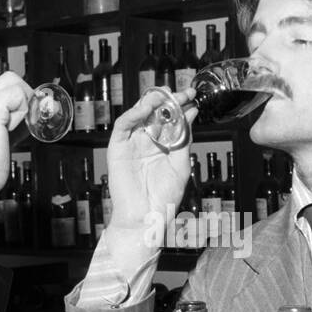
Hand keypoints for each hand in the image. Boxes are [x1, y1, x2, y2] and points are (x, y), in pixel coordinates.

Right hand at [0, 71, 30, 199]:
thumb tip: (25, 113)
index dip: (9, 102)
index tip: (13, 121)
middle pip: (4, 79)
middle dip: (21, 97)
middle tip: (23, 121)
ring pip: (12, 82)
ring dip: (22, 104)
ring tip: (14, 128)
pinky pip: (18, 94)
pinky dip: (23, 110)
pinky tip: (13, 129)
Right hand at [105, 88, 197, 232]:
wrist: (147, 218)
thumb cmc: (164, 198)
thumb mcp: (181, 164)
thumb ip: (184, 139)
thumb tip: (191, 113)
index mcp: (162, 145)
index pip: (170, 119)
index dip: (180, 106)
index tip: (193, 96)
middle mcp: (146, 142)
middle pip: (155, 113)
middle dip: (168, 100)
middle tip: (183, 93)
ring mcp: (132, 144)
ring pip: (138, 115)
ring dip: (150, 102)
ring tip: (164, 95)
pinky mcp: (117, 149)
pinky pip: (123, 126)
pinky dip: (133, 114)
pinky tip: (145, 108)